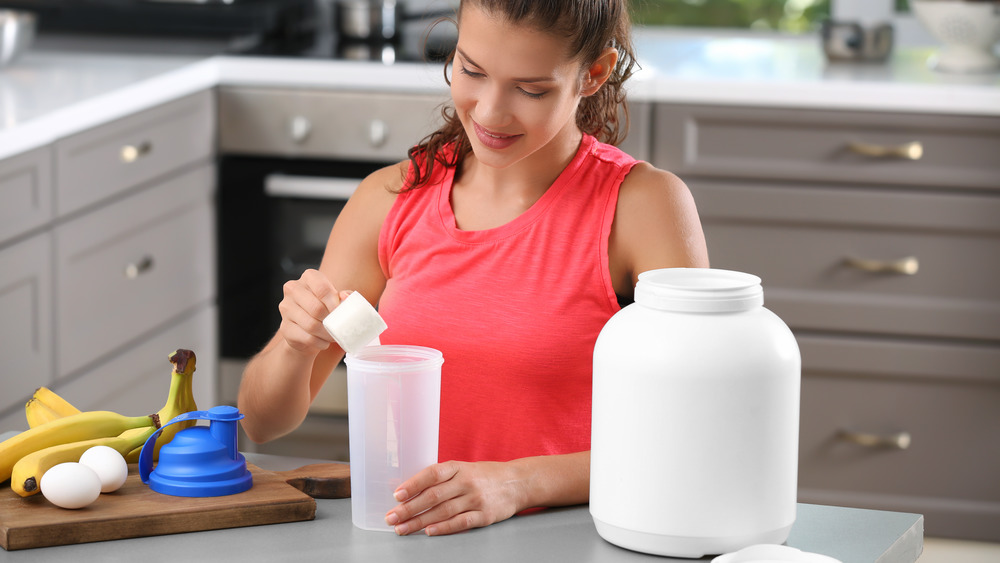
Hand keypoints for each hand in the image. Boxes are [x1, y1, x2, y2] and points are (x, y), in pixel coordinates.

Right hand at [276, 269, 350, 354]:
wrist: (308, 328)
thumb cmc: (326, 308)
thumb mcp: (338, 299)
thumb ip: (346, 296)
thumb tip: (345, 297)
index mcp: (309, 277)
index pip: (322, 288)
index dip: (334, 303)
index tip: (341, 313)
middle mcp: (293, 289)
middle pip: (316, 308)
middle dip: (331, 321)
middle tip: (339, 327)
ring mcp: (286, 308)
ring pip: (311, 325)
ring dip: (327, 334)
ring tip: (334, 335)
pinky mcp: (284, 327)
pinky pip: (306, 338)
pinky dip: (320, 342)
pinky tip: (324, 341)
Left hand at [384, 460, 525, 535]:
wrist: (519, 482)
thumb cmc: (486, 476)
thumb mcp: (465, 469)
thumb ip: (443, 479)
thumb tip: (411, 490)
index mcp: (459, 467)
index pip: (432, 473)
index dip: (413, 484)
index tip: (397, 495)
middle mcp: (467, 482)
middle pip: (433, 496)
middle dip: (409, 508)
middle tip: (392, 517)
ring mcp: (476, 498)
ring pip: (443, 511)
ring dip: (420, 521)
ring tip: (403, 528)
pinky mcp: (485, 515)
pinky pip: (461, 522)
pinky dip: (444, 528)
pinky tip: (429, 531)